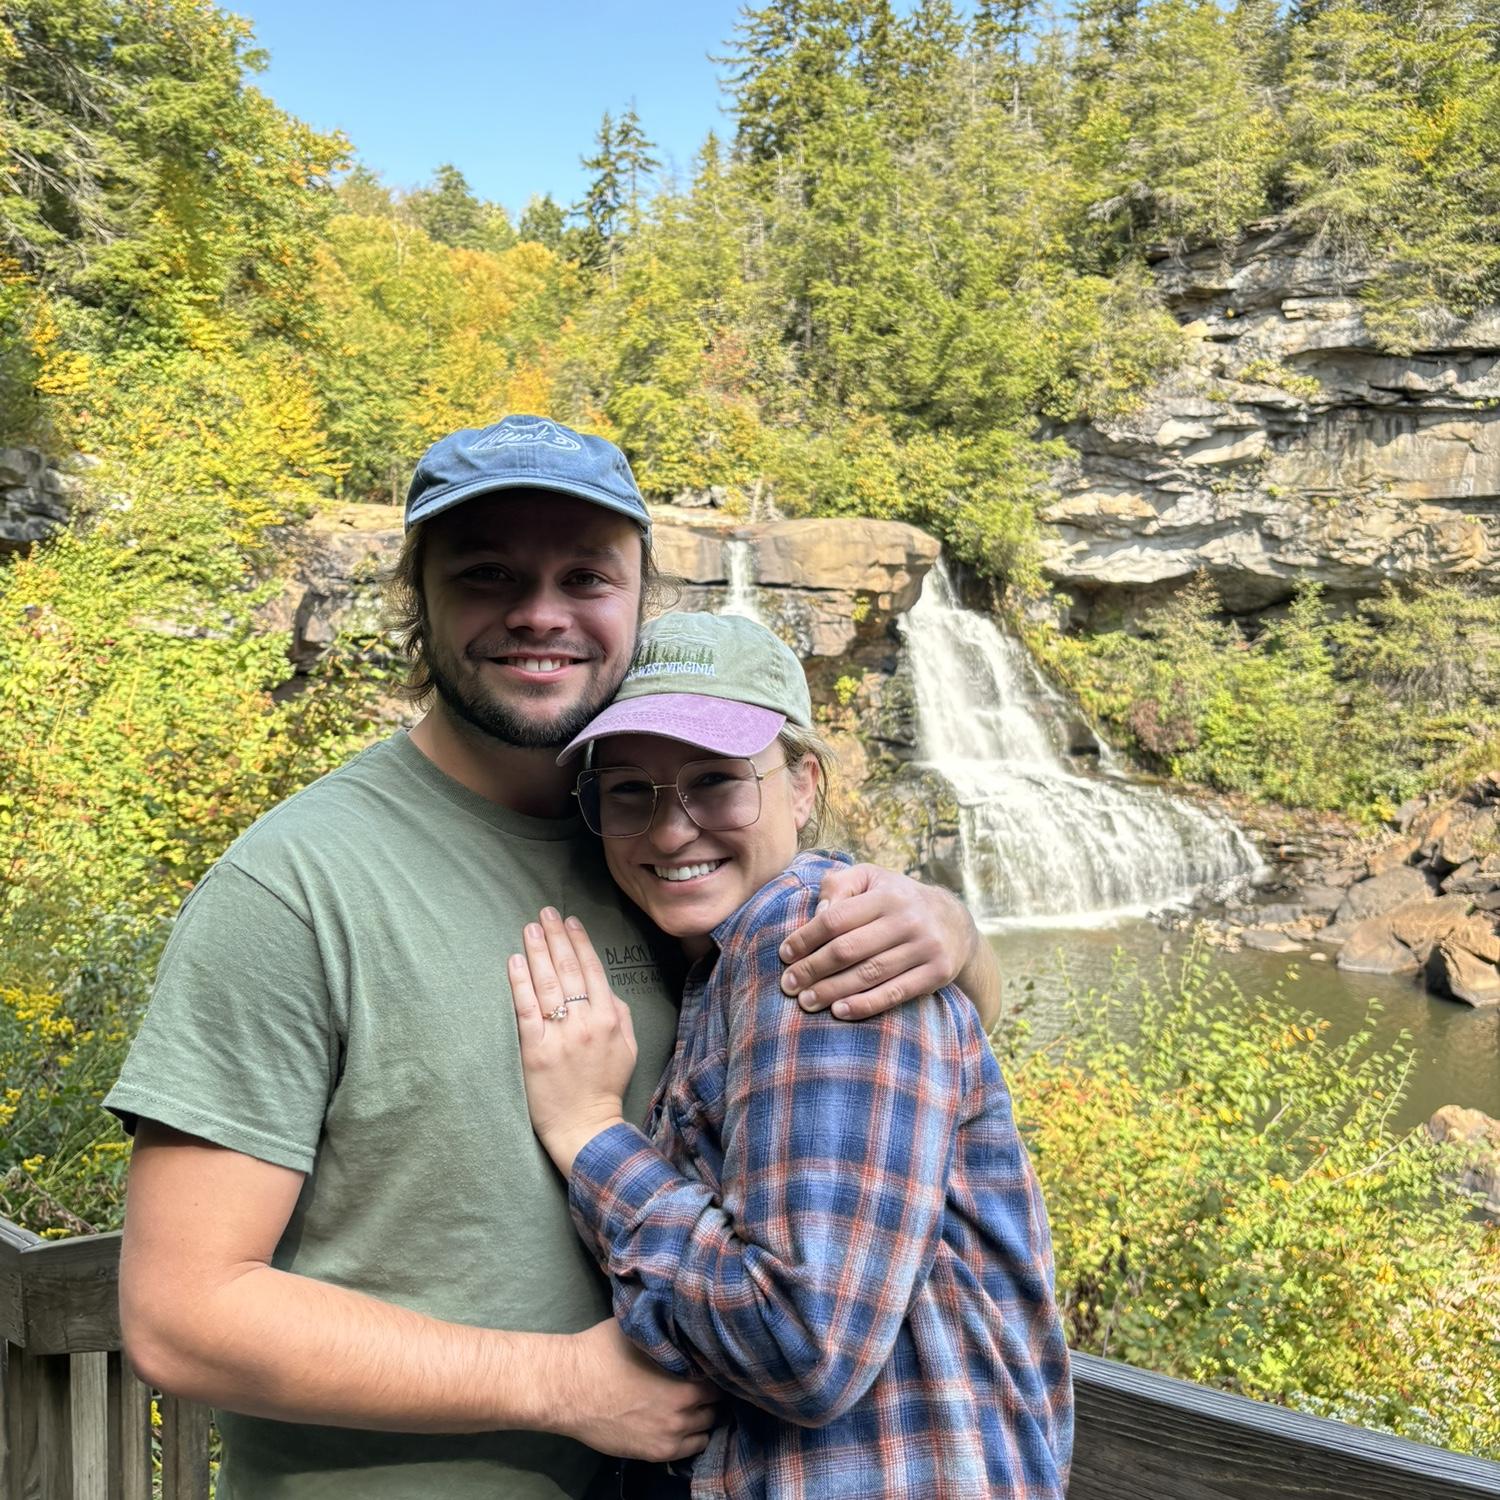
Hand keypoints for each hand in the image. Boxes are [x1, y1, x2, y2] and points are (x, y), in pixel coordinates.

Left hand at [510, 908, 637, 1175]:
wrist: (586, 1127)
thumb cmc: (606, 1087)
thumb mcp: (628, 1048)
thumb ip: (620, 1015)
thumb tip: (606, 990)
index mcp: (609, 1018)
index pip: (592, 970)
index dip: (579, 942)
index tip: (569, 921)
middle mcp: (585, 1022)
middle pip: (569, 970)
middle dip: (556, 937)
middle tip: (546, 913)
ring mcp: (559, 1035)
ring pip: (547, 983)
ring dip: (537, 951)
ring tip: (530, 928)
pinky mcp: (535, 1050)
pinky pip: (526, 1009)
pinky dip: (520, 983)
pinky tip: (515, 962)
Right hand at [557, 1320, 717, 1461]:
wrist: (569, 1388)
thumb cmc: (602, 1352)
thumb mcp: (641, 1330)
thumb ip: (669, 1332)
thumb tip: (685, 1319)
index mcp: (686, 1378)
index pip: (720, 1377)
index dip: (716, 1368)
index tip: (710, 1363)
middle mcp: (685, 1409)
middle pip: (717, 1404)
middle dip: (712, 1392)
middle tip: (702, 1382)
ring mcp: (671, 1435)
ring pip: (707, 1427)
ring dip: (704, 1415)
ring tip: (694, 1403)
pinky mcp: (656, 1453)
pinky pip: (693, 1449)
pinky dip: (694, 1436)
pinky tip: (685, 1423)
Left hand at [777, 863, 981, 1020]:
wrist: (954, 921)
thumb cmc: (896, 898)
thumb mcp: (871, 878)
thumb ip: (840, 886)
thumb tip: (818, 914)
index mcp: (886, 894)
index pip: (836, 918)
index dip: (806, 938)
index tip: (785, 955)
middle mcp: (907, 920)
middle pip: (848, 949)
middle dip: (812, 969)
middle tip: (788, 985)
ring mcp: (924, 948)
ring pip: (868, 974)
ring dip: (831, 991)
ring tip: (806, 1001)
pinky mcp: (937, 973)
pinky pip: (895, 994)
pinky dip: (865, 1005)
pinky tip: (839, 1011)